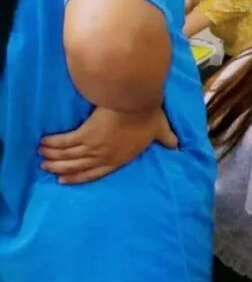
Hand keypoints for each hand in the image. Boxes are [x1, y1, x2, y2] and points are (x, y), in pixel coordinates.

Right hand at [40, 107, 177, 183]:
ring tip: (43, 156)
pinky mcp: (85, 134)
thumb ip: (167, 140)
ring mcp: (94, 147)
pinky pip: (65, 142)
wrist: (137, 102)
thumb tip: (178, 147)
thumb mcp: (160, 130)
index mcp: (120, 157)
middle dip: (62, 168)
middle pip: (78, 166)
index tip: (66, 179)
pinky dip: (54, 143)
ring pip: (69, 156)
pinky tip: (44, 143)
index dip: (80, 177)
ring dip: (54, 156)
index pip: (97, 172)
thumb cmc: (149, 115)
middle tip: (48, 168)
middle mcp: (104, 156)